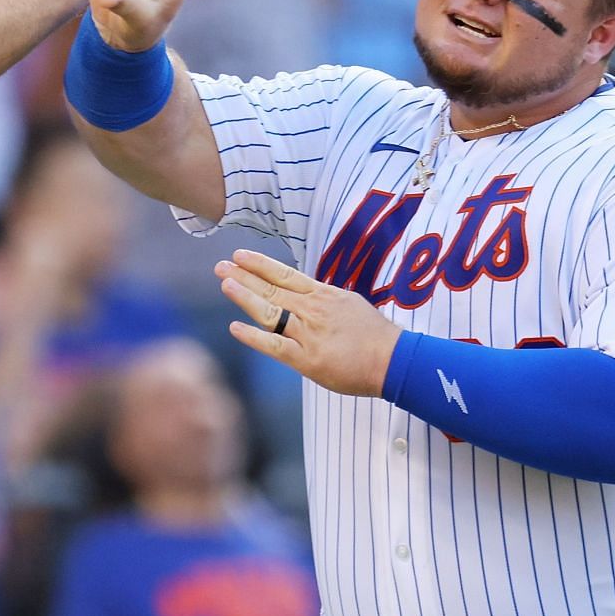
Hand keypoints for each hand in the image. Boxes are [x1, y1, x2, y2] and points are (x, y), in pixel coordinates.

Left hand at [216, 249, 401, 396]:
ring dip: (245, 296)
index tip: (240, 255)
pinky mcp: (307, 359)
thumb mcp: (349, 304)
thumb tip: (305, 295)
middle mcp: (312, 310)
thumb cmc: (375, 336)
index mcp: (323, 296)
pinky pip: (275, 345)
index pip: (286, 274)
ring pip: (269, 312)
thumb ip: (324, 301)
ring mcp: (308, 333)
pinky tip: (235, 328)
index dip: (260, 264)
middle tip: (220, 266)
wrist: (394, 360)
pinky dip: (253, 337)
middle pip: (272, 289)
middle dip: (244, 276)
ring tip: (225, 284)